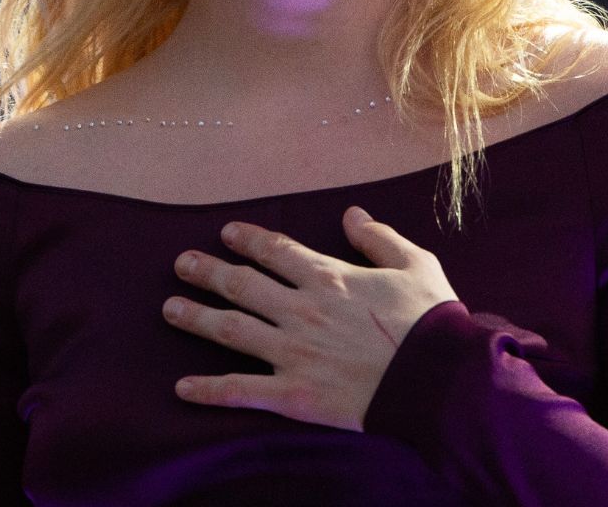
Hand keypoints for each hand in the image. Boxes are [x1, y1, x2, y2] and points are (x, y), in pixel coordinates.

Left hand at [163, 205, 459, 431]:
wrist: (437, 378)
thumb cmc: (430, 320)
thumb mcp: (415, 263)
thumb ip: (379, 237)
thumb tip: (352, 213)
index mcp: (329, 277)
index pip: (276, 251)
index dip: (248, 240)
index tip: (227, 233)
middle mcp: (301, 309)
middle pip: (242, 285)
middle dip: (208, 272)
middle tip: (182, 263)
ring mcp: (293, 351)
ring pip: (232, 330)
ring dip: (197, 318)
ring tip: (169, 308)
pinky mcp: (293, 394)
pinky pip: (242, 390)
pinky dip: (209, 390)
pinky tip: (182, 388)